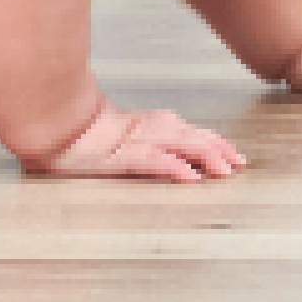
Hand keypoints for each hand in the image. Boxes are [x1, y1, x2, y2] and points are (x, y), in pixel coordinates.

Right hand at [29, 96, 246, 184]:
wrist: (60, 130)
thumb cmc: (93, 138)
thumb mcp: (130, 140)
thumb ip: (154, 143)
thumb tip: (183, 158)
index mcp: (155, 125)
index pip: (194, 132)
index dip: (217, 143)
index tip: (238, 156)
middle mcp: (152, 129)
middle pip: (193, 137)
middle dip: (219, 150)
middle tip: (241, 163)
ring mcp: (137, 141)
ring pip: (179, 145)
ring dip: (205, 156)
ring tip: (226, 169)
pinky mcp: (122, 156)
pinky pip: (154, 161)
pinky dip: (175, 167)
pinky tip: (190, 176)